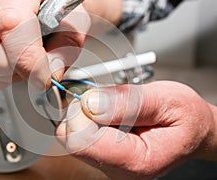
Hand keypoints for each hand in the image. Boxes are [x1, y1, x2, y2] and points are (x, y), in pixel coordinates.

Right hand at [0, 0, 89, 89]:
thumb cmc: (62, 5)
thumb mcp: (75, 22)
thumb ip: (65, 48)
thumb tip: (49, 73)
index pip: (10, 21)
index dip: (26, 58)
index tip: (42, 77)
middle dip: (6, 65)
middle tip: (32, 71)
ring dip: (2, 72)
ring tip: (25, 64)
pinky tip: (12, 65)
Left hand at [56, 81, 216, 178]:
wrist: (193, 131)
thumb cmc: (186, 119)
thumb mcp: (167, 101)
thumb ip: (129, 103)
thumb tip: (90, 102)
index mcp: (135, 161)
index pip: (81, 140)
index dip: (83, 112)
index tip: (99, 97)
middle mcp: (116, 168)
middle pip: (71, 138)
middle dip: (81, 110)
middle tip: (107, 99)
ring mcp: (107, 162)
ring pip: (71, 134)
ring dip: (85, 112)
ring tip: (114, 107)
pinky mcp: (101, 154)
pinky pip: (78, 132)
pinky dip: (87, 116)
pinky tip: (109, 112)